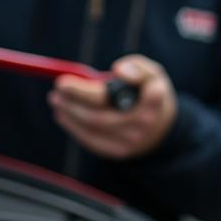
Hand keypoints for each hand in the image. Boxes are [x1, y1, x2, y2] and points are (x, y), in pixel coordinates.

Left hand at [49, 54, 176, 159]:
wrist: (163, 128)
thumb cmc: (150, 93)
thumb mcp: (153, 74)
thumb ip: (137, 67)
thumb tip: (117, 70)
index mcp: (153, 98)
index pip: (116, 94)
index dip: (86, 91)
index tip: (62, 81)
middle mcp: (144, 122)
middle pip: (99, 113)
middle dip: (73, 100)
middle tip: (57, 88)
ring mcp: (132, 140)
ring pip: (92, 126)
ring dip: (70, 113)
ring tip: (56, 100)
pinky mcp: (120, 152)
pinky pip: (92, 140)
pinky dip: (74, 128)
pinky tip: (63, 115)